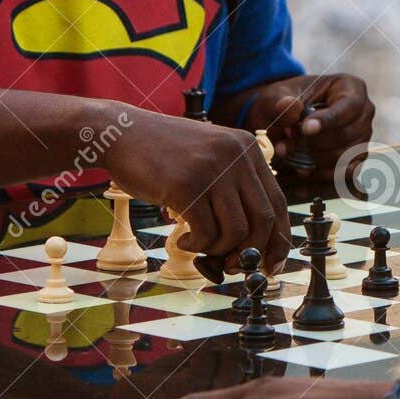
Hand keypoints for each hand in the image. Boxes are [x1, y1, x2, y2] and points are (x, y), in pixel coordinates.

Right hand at [101, 104, 289, 276]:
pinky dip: (197, 247)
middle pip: (264, 220)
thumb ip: (232, 192)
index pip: (278, 203)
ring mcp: (212, 169)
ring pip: (237, 231)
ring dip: (220, 250)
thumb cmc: (163, 157)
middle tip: (232, 265)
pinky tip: (184, 240)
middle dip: (252, 252)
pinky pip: (206, 234)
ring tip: (199, 245)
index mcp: (247, 149)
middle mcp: (236, 156)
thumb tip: (252, 247)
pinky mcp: (187, 185)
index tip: (271, 263)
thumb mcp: (209, 161)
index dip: (278, 239)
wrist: (121, 133)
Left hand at [240, 74, 373, 176]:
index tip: (305, 129)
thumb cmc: (283, 102)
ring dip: (316, 164)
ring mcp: (362, 139)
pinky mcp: (355, 162)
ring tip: (288, 159)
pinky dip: (322, 182)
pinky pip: (345, 178)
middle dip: (315, 145)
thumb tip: (292, 108)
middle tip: (283, 147)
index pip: (350, 106)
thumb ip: (280, 101)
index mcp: (351, 88)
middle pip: (348, 136)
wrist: (283, 121)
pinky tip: (299, 183)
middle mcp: (364, 114)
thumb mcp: (275, 96)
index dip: (330, 120)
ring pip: (347, 160)